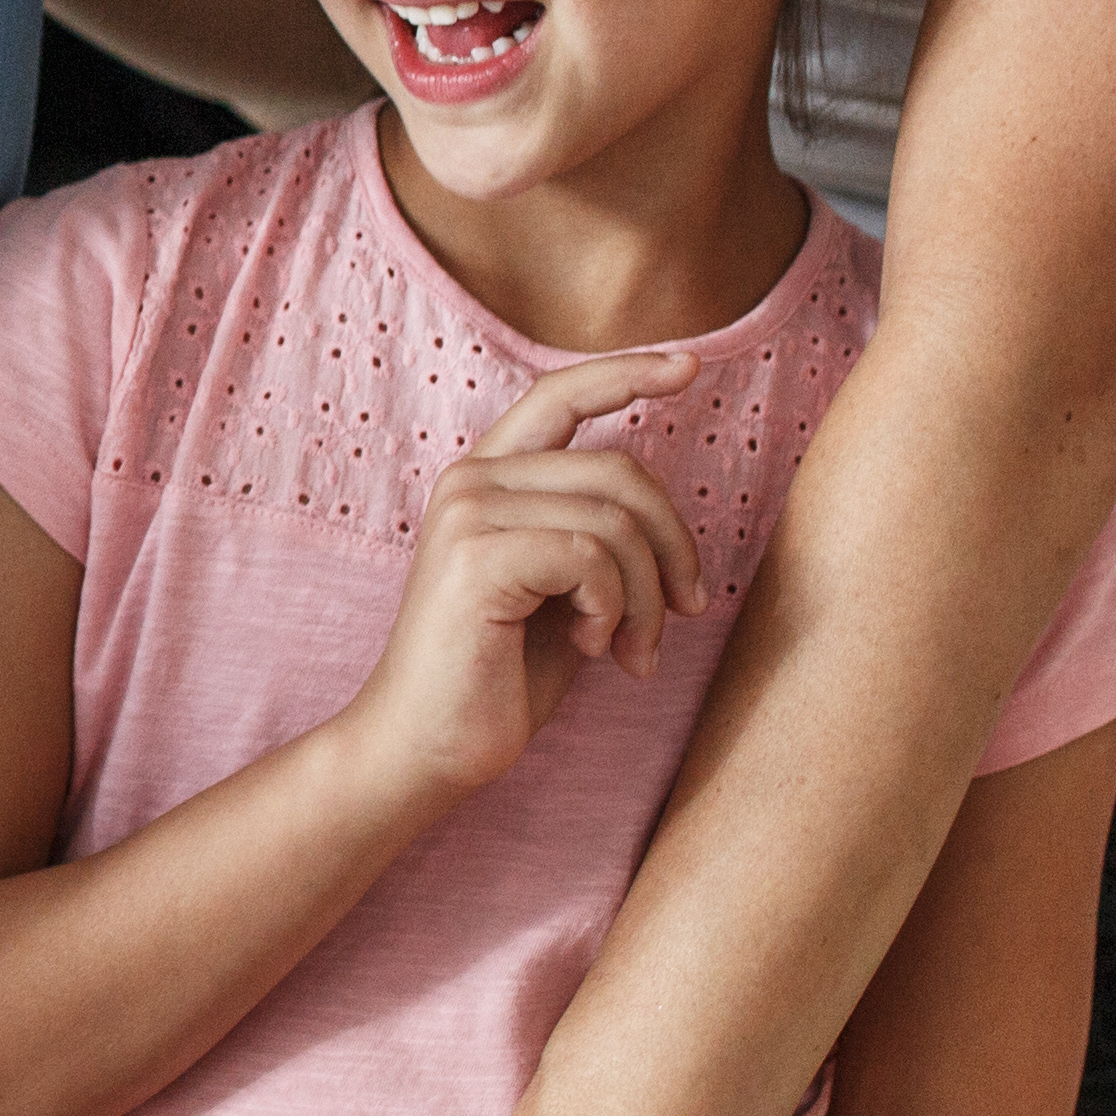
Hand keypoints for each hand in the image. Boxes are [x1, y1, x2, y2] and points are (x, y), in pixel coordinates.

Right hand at [322, 351, 707, 804]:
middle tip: (684, 612)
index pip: (560, 396)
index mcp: (487, 480)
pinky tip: (591, 650)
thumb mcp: (562, 594)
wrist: (424, 749)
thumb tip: (666, 520)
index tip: (691, 366)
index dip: (627, 373)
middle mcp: (471, 481)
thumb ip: (595, 538)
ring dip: (647, 597)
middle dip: (674, 545)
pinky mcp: (475, 556)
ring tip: (631, 650)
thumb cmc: (498, 680)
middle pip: (621, 470)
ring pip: (616, 521)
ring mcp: (468, 513)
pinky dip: (613, 610)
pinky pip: (592, 558)